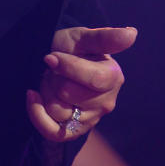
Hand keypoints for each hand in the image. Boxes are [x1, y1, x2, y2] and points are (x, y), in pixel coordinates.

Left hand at [26, 25, 136, 142]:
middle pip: (69, 94)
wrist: (56, 60)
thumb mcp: (83, 37)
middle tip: (54, 68)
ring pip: (58, 110)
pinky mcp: (73, 130)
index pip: (93, 79)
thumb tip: (131, 33)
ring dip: (45, 91)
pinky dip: (37, 114)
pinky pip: (53, 132)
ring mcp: (90, 118)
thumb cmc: (73, 47)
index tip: (50, 56)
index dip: (68, 67)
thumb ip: (105, 37)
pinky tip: (32, 95)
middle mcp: (105, 102)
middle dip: (54, 77)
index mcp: (113, 77)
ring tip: (51, 80)